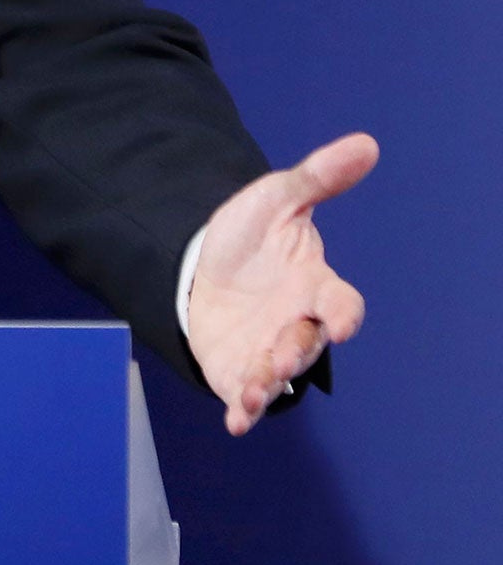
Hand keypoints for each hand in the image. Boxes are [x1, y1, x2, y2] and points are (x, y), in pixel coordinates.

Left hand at [187, 132, 376, 435]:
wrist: (200, 262)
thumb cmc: (250, 235)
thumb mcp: (276, 198)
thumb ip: (316, 178)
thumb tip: (364, 143)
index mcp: (313, 286)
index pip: (341, 304)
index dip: (344, 313)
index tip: (342, 322)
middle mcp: (296, 324)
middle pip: (308, 345)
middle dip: (295, 352)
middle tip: (280, 356)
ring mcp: (268, 350)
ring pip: (278, 375)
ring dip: (268, 385)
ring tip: (252, 392)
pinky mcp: (237, 369)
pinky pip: (245, 395)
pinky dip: (244, 410)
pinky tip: (235, 420)